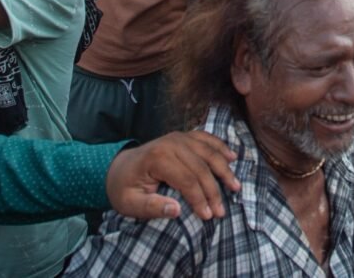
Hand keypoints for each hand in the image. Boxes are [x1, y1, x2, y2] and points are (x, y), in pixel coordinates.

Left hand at [103, 129, 239, 220]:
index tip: (208, 216)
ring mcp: (179, 137)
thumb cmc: (124, 188)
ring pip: (208, 152)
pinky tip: (232, 157)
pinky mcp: (183, 136)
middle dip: (214, 191)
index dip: (200, 199)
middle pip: (201, 167)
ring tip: (235, 187)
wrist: (118, 167)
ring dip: (224, 170)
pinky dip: (220, 147)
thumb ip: (151, 207)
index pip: (187, 180)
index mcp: (157, 158)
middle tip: (221, 211)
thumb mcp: (129, 203)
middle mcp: (171, 143)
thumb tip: (176, 210)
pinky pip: (206, 138)